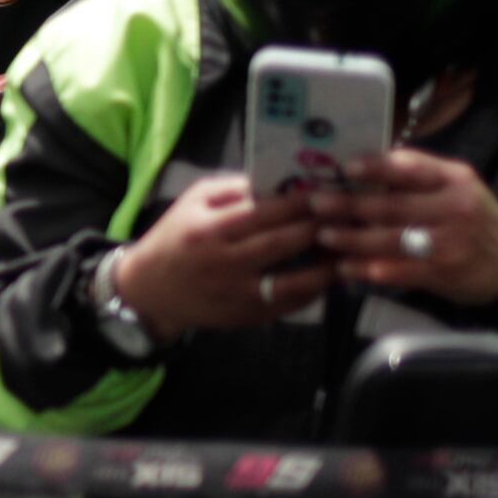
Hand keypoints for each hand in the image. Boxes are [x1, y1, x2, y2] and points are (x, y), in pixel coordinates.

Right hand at [106, 175, 331, 340]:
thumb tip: (282, 182)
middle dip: (319, 229)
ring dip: (325, 267)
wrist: (149, 289)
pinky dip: (312, 292)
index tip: (328, 191)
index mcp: (210, 229)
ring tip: (347, 250)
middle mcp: (224, 263)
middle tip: (348, 216)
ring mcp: (236, 293)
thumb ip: (234, 188)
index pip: (264, 212)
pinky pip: (286, 305)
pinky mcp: (244, 316)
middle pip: (282, 244)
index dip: (300, 202)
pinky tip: (329, 277)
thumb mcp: (194, 201)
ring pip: (291, 281)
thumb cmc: (176, 237)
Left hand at [305, 149, 497, 306]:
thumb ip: (420, 177)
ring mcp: (448, 243)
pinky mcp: (440, 273)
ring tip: (324, 235)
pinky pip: (396, 271)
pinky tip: (345, 267)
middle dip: (350, 205)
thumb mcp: (457, 186)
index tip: (346, 167)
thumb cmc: (474, 218)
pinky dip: (367, 269)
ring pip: (390, 240)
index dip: (377, 168)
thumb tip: (366, 167)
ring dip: (352, 239)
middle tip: (317, 203)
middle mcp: (453, 208)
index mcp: (455, 179)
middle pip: (393, 206)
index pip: (412, 168)